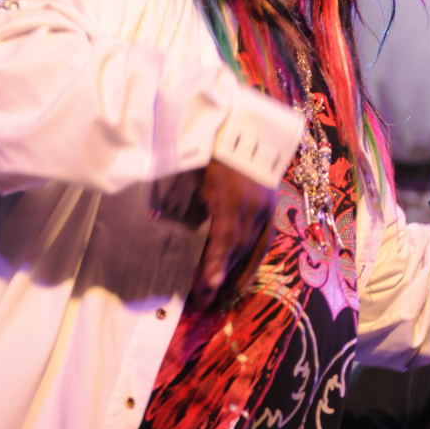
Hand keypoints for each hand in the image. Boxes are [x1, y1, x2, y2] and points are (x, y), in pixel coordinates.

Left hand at [149, 161, 276, 309]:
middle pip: (237, 249)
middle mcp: (252, 206)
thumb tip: (158, 218)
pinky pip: (265, 242)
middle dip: (221, 277)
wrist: (243, 127)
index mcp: (230, 197)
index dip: (215, 264)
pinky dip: (254, 263)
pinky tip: (244, 280)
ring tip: (223, 297)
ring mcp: (265, 207)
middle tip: (203, 301)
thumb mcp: (192, 172)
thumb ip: (180, 198)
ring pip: (252, 249)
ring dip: (237, 275)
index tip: (206, 286)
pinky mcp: (271, 207)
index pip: (224, 238)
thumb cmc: (210, 147)